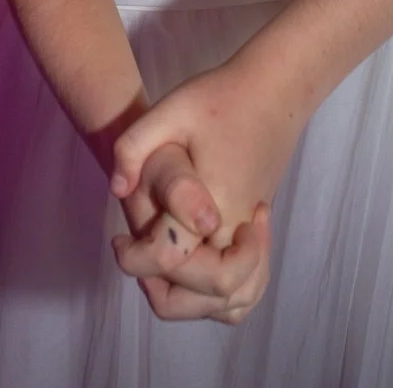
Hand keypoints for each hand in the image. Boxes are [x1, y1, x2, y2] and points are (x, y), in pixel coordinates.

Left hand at [110, 61, 302, 319]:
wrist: (275, 90)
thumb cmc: (222, 96)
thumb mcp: (171, 108)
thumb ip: (135, 146)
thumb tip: (118, 191)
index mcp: (215, 202)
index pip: (172, 260)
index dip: (136, 259)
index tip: (118, 241)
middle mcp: (239, 227)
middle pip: (208, 293)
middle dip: (164, 286)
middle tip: (141, 252)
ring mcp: (254, 233)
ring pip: (234, 302)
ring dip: (194, 300)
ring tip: (167, 266)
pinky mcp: (258, 231)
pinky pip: (250, 287)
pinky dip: (226, 298)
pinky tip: (197, 268)